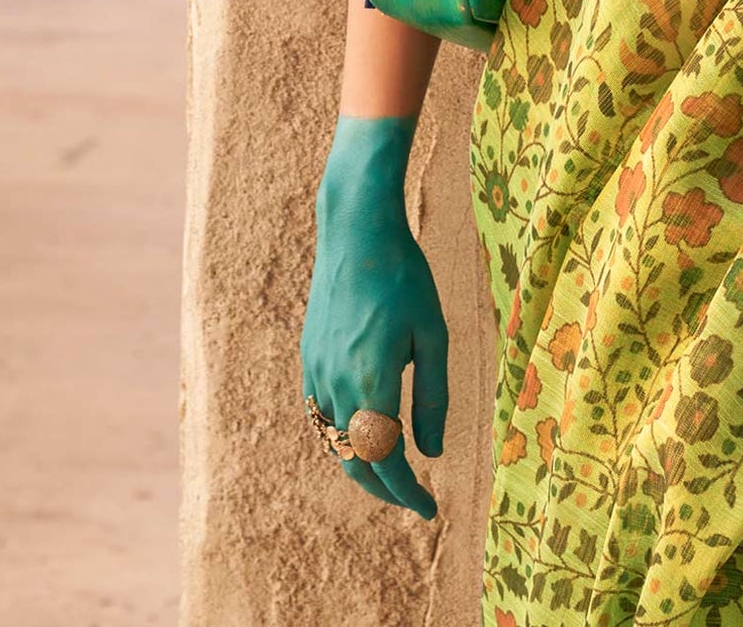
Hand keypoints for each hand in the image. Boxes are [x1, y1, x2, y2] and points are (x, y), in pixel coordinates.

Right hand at [301, 114, 448, 519]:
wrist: (356, 232)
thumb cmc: (404, 277)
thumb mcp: (433, 334)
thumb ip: (432, 396)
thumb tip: (432, 453)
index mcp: (371, 382)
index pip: (385, 462)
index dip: (406, 494)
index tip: (429, 510)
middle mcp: (336, 385)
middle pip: (355, 462)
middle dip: (384, 489)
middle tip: (414, 500)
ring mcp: (316, 372)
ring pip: (335, 442)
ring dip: (362, 464)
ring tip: (393, 471)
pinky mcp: (308, 358)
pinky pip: (320, 416)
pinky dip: (341, 437)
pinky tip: (362, 432)